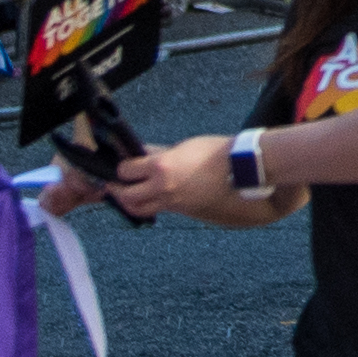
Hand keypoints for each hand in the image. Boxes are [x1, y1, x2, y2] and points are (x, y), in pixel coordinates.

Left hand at [91, 128, 245, 221]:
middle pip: (126, 196)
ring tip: (129, 194)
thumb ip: (160, 152)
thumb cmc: (217, 152)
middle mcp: (163, 188)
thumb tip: (142, 152)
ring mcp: (173, 202)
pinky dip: (150, 204)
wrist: (243, 170)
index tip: (122, 165)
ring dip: (130, 202)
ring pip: (139, 209)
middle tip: (115, 185)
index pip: (126, 171)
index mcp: (162, 167)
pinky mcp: (183, 210)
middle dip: (117, 190)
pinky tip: (153, 196)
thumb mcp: (185, 146)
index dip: (121, 168)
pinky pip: (158, 209)